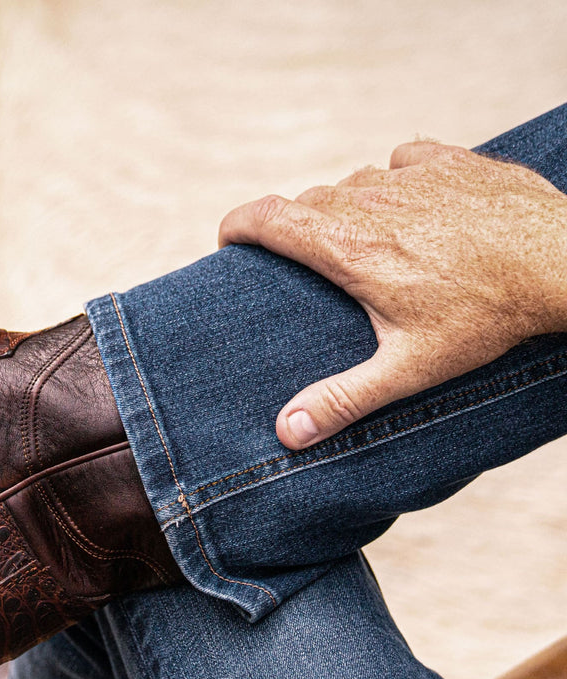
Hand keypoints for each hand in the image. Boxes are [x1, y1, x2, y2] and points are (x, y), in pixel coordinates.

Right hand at [218, 142, 566, 448]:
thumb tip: (287, 432)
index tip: (229, 243)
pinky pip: (399, 162)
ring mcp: (410, 175)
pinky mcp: (448, 161)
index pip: (266, 217)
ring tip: (360, 245)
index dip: (237, 226)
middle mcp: (369, 200)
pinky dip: (391, 182)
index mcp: (346, 246)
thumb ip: (342, 399)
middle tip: (302, 267)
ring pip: (350, 182)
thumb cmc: (486, 316)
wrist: (562, 262)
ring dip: (342, 209)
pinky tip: (408, 207)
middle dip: (292, 231)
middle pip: (304, 203)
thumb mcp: (408, 368)